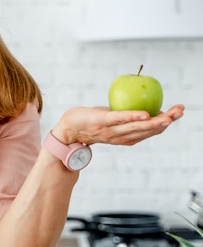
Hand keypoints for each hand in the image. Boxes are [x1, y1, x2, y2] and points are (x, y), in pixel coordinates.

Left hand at [51, 104, 183, 145]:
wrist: (66, 131)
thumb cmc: (89, 124)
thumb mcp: (110, 121)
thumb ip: (124, 119)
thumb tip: (141, 108)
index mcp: (125, 138)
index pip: (149, 132)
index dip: (165, 124)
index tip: (177, 114)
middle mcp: (120, 136)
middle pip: (147, 130)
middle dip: (166, 122)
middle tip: (180, 112)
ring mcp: (111, 130)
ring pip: (137, 127)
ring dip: (155, 121)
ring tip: (170, 115)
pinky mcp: (101, 121)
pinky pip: (119, 119)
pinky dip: (132, 117)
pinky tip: (145, 114)